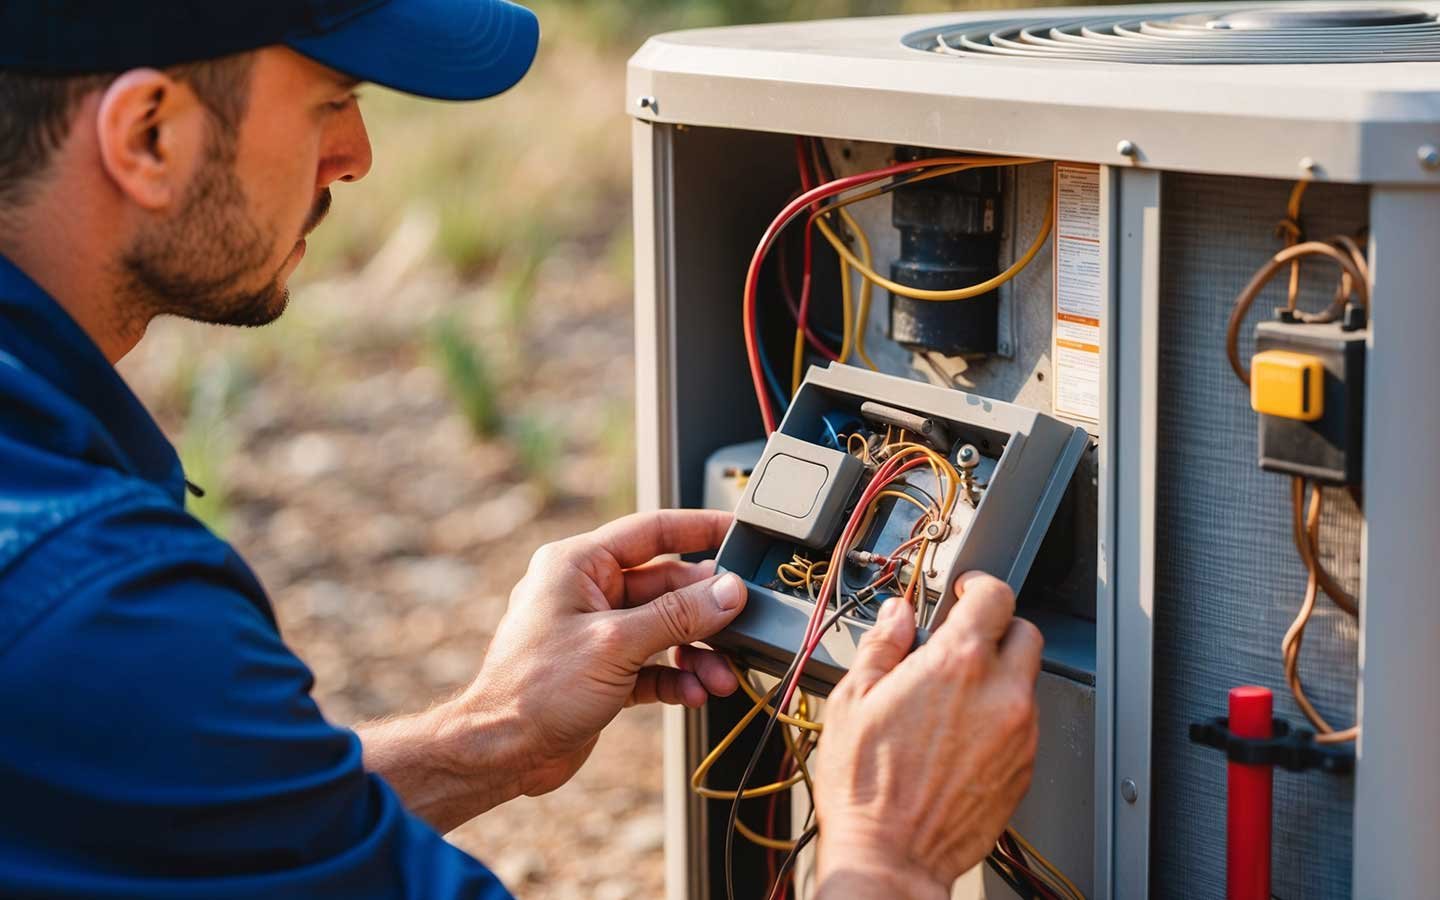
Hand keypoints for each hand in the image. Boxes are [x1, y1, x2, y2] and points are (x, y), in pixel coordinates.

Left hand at [458, 508, 746, 799]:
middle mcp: (586, 592)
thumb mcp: (617, 643)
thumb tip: (728, 591)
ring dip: (696, 651)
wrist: (502, 752)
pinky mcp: (603, 671)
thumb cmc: (535, 689)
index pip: (651, 531)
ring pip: (664, 628)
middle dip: (705, 610)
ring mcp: (596, 632)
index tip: (737, 531)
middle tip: (742, 623)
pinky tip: (695, 692)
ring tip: (721, 675)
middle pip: (665, 585)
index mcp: (578, 565)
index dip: (698, 528)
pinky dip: (677, 676)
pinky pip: (653, 663)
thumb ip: (678, 615)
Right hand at [811, 572, 1041, 897]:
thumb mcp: (853, 700)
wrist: (891, 856)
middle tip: (962, 643)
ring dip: (998, 677)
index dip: (978, 586)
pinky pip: (1023, 724)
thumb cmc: (865, 787)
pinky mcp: (1024, 768)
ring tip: (952, 700)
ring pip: (1025, 680)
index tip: (965, 593)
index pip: (995, 595)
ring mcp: (1018, 733)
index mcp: (956, 663)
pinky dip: (1000, 718)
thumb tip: (896, 616)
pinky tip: (961, 736)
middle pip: (1025, 632)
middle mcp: (999, 693)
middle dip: (996, 629)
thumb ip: (882, 646)